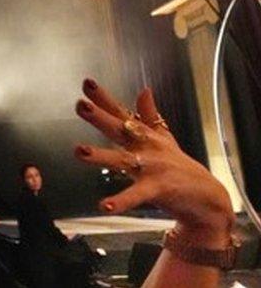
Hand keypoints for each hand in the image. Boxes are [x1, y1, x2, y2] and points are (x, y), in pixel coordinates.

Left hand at [74, 80, 233, 246]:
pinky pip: (136, 195)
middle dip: (99, 117)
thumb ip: (149, 115)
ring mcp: (152, 167)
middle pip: (119, 129)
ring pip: (122, 159)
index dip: (103, 98)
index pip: (121, 113)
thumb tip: (144, 90)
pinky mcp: (158, 188)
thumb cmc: (180, 167)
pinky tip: (105, 205)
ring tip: (80, 151)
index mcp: (145, 136)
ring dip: (100, 155)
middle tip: (81, 105)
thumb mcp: (164, 138)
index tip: (87, 82)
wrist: (208, 197)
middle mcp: (146, 148)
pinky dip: (122, 201)